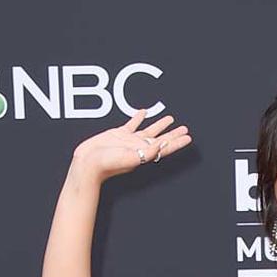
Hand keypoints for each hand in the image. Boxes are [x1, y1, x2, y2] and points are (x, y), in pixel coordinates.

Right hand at [70, 108, 191, 182]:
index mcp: (144, 154)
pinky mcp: (118, 134)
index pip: (165, 147)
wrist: (89, 163)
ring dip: (160, 125)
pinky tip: (144, 112)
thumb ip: (146, 153)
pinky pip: (132, 124)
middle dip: (173, 134)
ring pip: (149, 130)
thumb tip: (160, 145)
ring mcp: (129, 141)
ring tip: (171, 118)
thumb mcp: (129, 159)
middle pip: (161, 139)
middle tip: (185, 129)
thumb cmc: (107, 164)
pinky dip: (138, 117)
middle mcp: (139, 147)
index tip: (188, 138)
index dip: (177, 142)